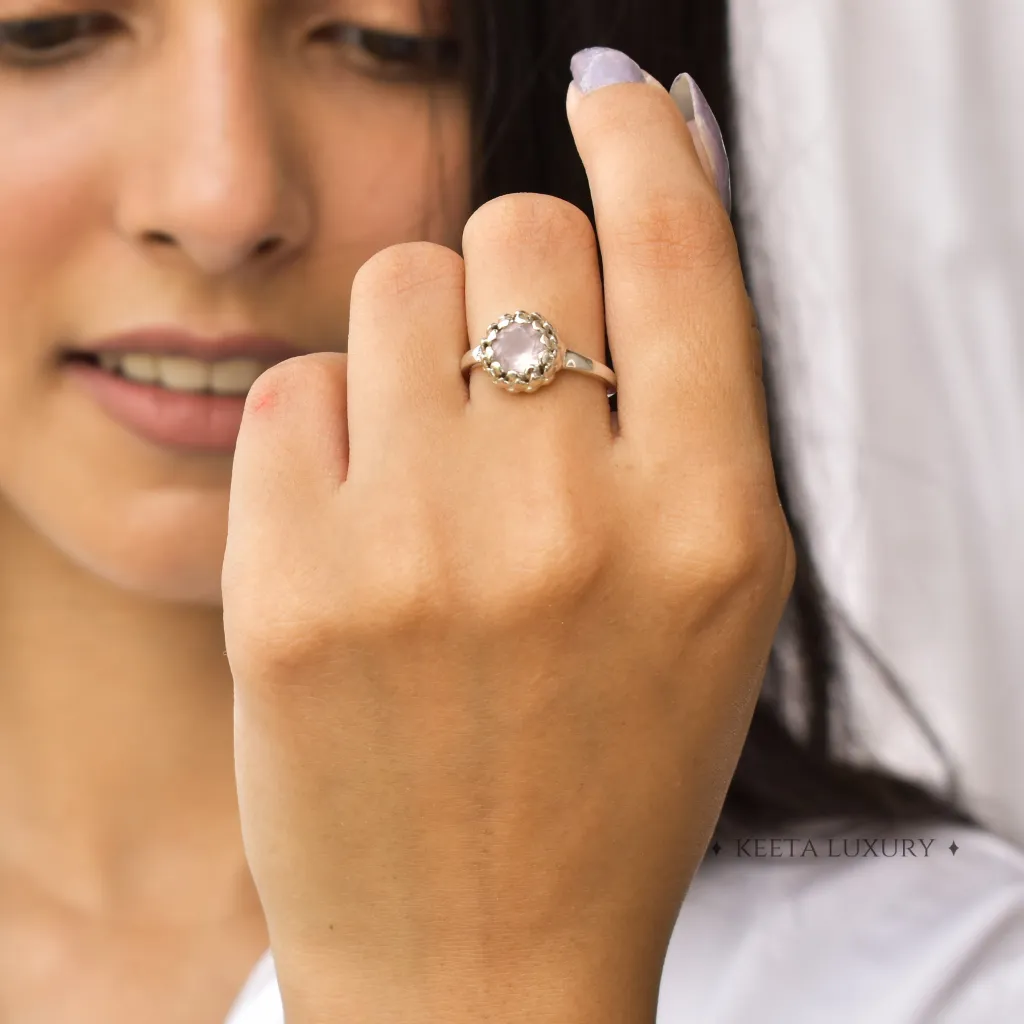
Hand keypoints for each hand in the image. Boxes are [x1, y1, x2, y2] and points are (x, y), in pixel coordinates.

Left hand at [222, 60, 794, 1023]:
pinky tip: (354, 528)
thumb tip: (640, 198)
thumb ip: (689, 404)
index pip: (680, 248)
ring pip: (391, 288)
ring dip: (411, 346)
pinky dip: (324, 434)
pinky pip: (293, 391)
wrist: (483, 961)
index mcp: (712, 527)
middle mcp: (573, 526)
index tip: (615, 100)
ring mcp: (420, 557)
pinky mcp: (287, 592)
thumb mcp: (709, 594)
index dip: (646, 144)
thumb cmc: (608, 771)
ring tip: (427, 468)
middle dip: (510, 277)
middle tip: (507, 374)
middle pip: (515, 238)